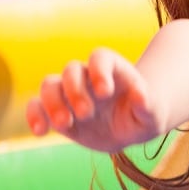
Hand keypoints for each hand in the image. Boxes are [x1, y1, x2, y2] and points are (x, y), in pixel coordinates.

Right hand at [26, 47, 168, 152]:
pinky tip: (39, 131)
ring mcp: (69, 93)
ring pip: (49, 85)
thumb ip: (148, 104)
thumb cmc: (144, 115)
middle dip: (75, 90)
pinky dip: (34, 116)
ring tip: (64, 124)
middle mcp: (87, 77)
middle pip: (71, 70)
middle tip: (86, 113)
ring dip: (52, 103)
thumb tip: (142, 97)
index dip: (99, 70)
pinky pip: (37, 107)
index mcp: (112, 69)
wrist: (130, 127)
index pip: (100, 58)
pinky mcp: (57, 111)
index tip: (105, 92)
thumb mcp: (153, 113)